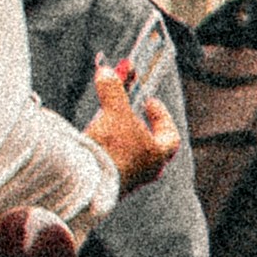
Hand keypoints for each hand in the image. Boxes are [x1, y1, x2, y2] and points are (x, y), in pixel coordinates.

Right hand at [82, 56, 175, 187]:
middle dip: (136, 121)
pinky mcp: (106, 185)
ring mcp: (127, 180)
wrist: (87, 183)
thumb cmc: (112, 147)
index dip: (162, 116)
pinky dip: (104, 146)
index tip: (149, 101)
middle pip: (148, 143)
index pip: (170, 135)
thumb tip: (106, 71)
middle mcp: (146, 171)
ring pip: (128, 153)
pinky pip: (110, 161)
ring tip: (104, 117)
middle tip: (126, 104)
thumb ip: (113, 91)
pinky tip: (92, 138)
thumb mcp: (114, 112)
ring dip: (118, 133)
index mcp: (158, 155)